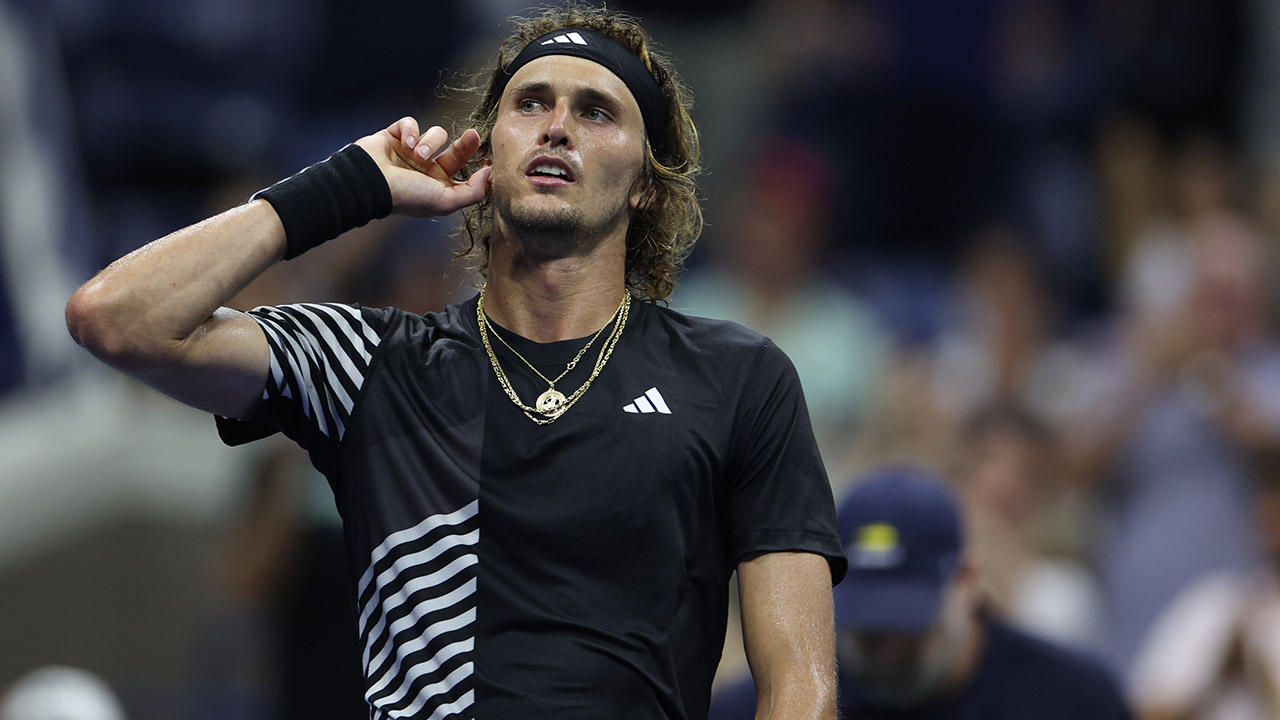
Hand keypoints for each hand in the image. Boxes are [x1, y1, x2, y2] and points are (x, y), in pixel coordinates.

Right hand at [355, 117, 491, 218]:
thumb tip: (489, 176)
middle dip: (466, 143)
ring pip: (435, 134)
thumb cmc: (406, 196)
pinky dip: (408, 130)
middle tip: (473, 135)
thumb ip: (472, 193)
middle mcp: (427, 169)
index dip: (479, 165)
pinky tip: (403, 142)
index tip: (489, 158)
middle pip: (456, 149)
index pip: (466, 172)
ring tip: (417, 154)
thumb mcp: (445, 202)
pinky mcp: (395, 136)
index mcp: (439, 185)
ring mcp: (411, 151)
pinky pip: (410, 123)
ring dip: (429, 142)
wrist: (370, 182)